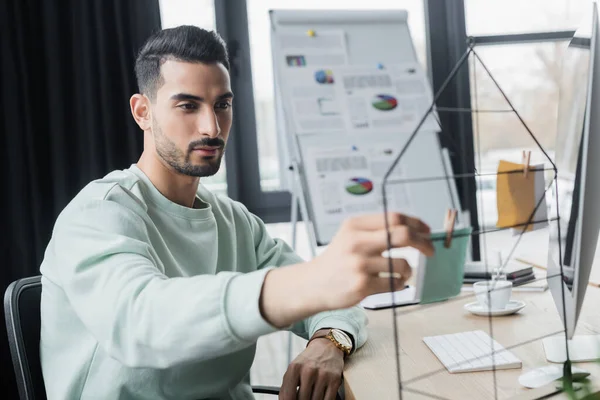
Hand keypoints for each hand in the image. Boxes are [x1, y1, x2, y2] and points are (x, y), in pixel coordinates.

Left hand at [279, 337, 343, 399]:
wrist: (327, 346)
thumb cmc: (308, 360)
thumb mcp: (294, 368)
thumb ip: (287, 386)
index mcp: (295, 368)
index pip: (288, 396)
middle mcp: (308, 371)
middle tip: (304, 398)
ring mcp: (322, 375)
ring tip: (311, 396)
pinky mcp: (335, 380)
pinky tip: (320, 397)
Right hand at [308, 212, 432, 309]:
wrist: (313, 284)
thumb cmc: (337, 260)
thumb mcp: (350, 235)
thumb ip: (376, 229)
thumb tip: (414, 229)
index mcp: (355, 226)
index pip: (394, 218)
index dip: (416, 223)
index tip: (426, 231)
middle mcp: (356, 242)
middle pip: (403, 235)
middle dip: (423, 243)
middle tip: (430, 250)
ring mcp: (359, 265)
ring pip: (403, 264)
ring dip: (408, 271)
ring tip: (400, 273)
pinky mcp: (362, 285)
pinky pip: (394, 284)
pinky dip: (399, 284)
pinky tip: (391, 283)